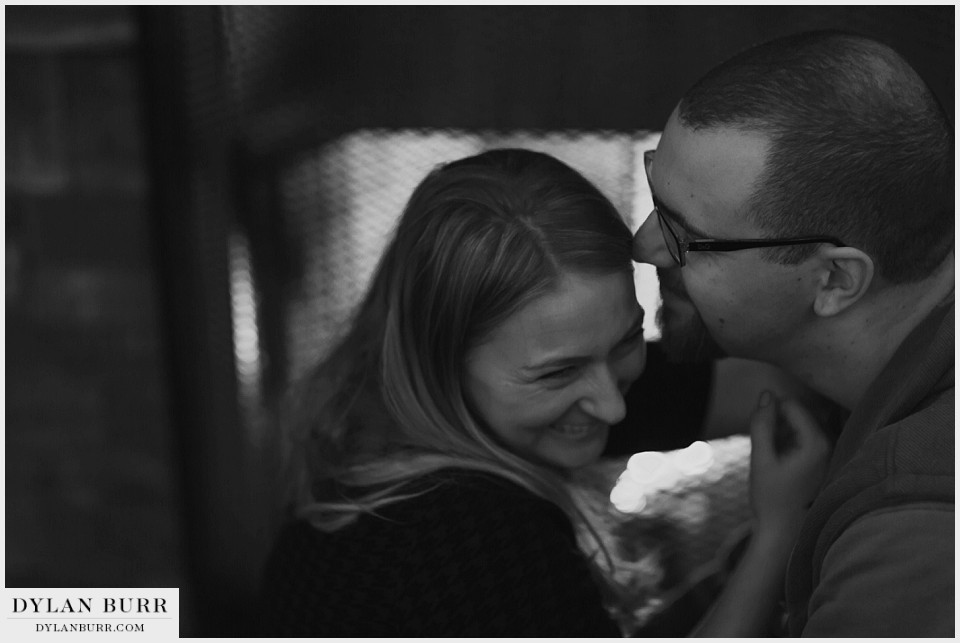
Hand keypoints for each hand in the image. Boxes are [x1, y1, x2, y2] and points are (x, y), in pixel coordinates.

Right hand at [749, 391, 831, 535]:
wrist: (782, 530)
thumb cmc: (770, 497)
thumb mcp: (760, 458)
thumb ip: (762, 424)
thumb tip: (765, 393)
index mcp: (817, 443)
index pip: (791, 405)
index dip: (770, 414)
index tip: (761, 436)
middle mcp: (829, 445)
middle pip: (798, 413)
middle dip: (778, 423)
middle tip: (768, 449)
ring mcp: (829, 452)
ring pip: (800, 424)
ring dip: (783, 432)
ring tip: (775, 458)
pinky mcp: (824, 459)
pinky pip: (805, 436)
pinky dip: (789, 442)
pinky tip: (782, 463)